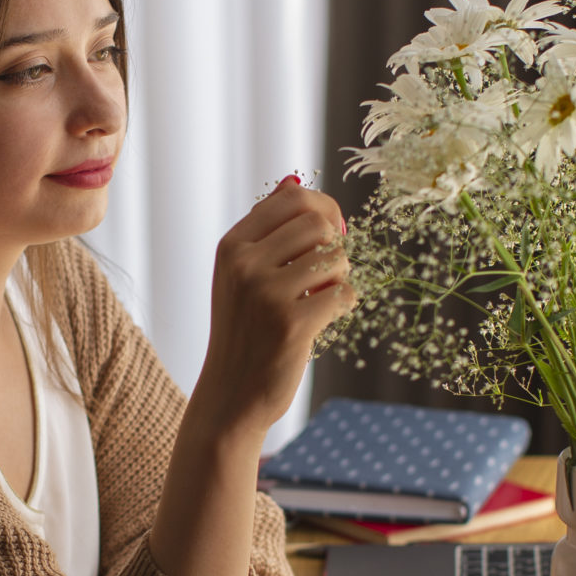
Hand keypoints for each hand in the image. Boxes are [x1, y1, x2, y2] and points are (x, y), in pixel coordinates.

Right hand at [194, 176, 352, 440]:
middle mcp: (244, 263)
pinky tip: (326, 319)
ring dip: (340, 278)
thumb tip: (293, 179)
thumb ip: (267, 231)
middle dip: (334, 245)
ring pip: (336, 258)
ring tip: (321, 299)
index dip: (323, 209)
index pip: (292, 198)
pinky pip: (344, 294)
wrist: (231, 396)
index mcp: (232, 246)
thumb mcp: (241, 276)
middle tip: (327, 273)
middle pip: (318, 222)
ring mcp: (266, 293)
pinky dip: (344, 305)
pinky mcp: (292, 323)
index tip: (329, 233)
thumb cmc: (245, 331)